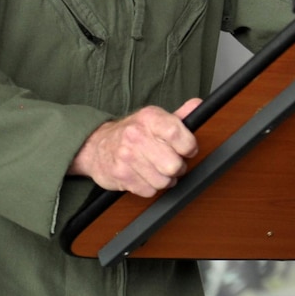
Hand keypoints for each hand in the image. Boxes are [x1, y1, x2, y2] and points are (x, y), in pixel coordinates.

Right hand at [69, 98, 201, 196]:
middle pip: (173, 165)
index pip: (177, 134)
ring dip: (165, 180)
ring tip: (157, 170)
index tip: (187, 149)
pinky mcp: (120, 175)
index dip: (189, 146)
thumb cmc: (132, 133)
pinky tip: (144, 176)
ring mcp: (126, 156)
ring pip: (163, 181)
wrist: (96, 146)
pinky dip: (150, 187)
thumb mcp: (154, 119)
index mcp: (149, 118)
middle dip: (177, 167)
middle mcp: (136, 136)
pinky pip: (149, 191)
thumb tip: (198, 104)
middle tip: (171, 162)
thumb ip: (179, 115)